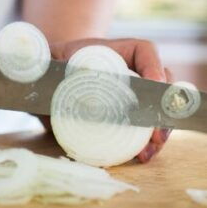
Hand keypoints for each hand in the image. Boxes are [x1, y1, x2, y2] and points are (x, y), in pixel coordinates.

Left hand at [48, 37, 171, 162]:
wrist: (50, 80)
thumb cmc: (54, 66)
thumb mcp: (51, 62)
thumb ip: (49, 65)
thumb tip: (44, 81)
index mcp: (117, 52)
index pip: (144, 52)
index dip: (153, 68)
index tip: (153, 85)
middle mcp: (132, 71)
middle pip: (160, 85)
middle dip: (162, 110)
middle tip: (155, 133)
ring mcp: (134, 95)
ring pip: (158, 109)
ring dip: (158, 131)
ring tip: (148, 152)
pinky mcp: (128, 116)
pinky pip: (145, 127)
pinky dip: (147, 142)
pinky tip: (141, 156)